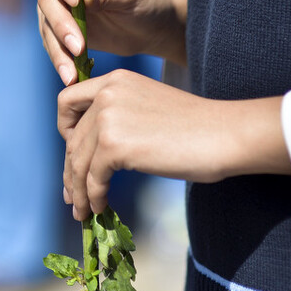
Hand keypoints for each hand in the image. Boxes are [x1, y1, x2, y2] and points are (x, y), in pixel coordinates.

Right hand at [37, 0, 186, 85]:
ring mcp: (60, 4)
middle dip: (60, 21)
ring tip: (70, 70)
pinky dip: (59, 59)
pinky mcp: (61, 28)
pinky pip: (53, 43)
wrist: (152, 27)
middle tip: (77, 45)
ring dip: (57, 46)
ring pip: (46, 22)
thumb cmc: (146, 0)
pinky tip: (69, 76)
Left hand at [58, 69, 290, 220]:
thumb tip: (92, 151)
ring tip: (82, 210)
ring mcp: (108, 118)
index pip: (68, 101)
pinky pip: (93, 178)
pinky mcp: (115, 145)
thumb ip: (119, 116)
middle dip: (70, 170)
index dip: (64, 129)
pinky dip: (94, 196)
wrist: (225, 134)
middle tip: (71, 195)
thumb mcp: (147, 107)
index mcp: (114, 80)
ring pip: (78, 161)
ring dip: (78, 190)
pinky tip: (100, 207)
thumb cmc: (197, 127)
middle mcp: (106, 93)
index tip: (72, 152)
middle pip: (72, 138)